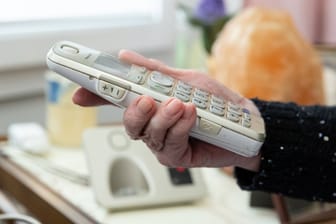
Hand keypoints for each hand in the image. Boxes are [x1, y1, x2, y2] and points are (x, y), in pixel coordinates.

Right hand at [73, 50, 260, 170]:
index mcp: (150, 104)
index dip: (98, 96)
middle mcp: (152, 125)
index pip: (119, 100)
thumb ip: (155, 72)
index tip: (80, 93)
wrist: (243, 121)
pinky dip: (178, 127)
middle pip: (128, 123)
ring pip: (147, 134)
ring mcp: (162, 143)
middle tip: (145, 98)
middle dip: (133, 111)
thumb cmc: (214, 100)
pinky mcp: (176, 157)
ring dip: (162, 118)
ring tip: (179, 105)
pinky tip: (190, 116)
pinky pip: (168, 144)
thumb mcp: (184, 79)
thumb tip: (125, 57)